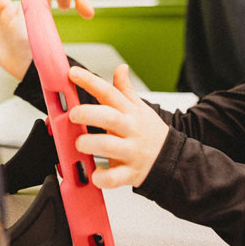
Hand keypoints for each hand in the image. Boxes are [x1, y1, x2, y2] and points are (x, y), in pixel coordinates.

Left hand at [69, 64, 168, 188]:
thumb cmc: (150, 132)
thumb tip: (120, 68)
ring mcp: (130, 151)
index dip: (90, 81)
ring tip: (80, 143)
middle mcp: (130, 129)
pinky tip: (94, 173)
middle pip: (109, 117)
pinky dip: (101, 177)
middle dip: (88, 113)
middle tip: (73, 114)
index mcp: (129, 112)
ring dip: (91, 143)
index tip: (72, 73)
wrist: (172, 158)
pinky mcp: (130, 173)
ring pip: (109, 146)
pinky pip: (114, 177)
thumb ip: (125, 89)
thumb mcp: (139, 108)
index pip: (109, 92)